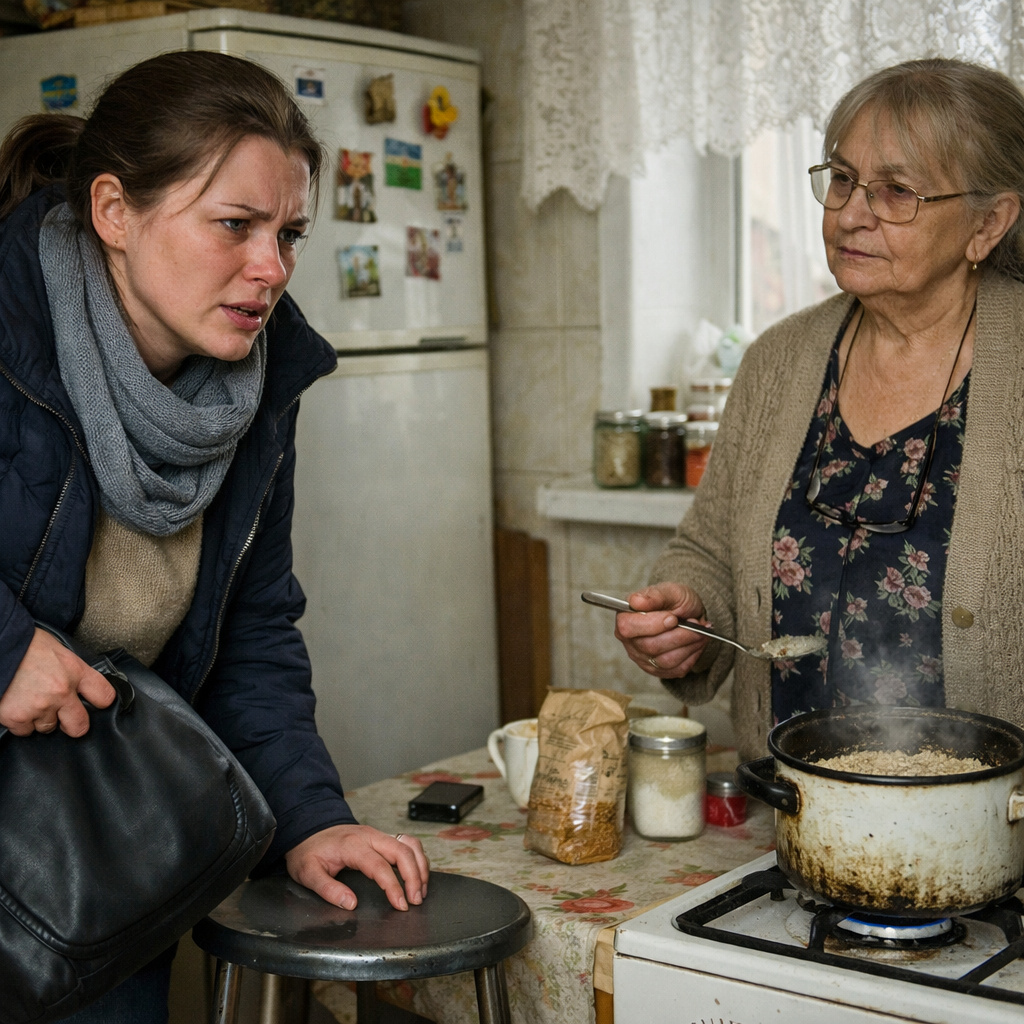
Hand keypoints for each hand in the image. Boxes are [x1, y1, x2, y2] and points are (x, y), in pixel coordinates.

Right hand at [0, 627, 114, 736]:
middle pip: (80, 725)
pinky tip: (17, 706)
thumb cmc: (26, 645)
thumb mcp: (59, 651)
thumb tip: (78, 684)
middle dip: (73, 724)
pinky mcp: (17, 717)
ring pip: (48, 728)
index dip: (100, 702)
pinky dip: (20, 722)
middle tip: (64, 717)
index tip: (95, 705)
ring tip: (31, 701)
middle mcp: (62, 691)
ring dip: (41, 719)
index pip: (104, 696)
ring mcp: (40, 707)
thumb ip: (71, 670)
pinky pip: (25, 731)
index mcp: (75, 671)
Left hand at [285, 824, 429, 910]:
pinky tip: (418, 874)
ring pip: (409, 844)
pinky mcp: (382, 836)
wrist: (309, 829)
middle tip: (416, 901)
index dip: (393, 886)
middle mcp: (369, 836)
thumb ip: (328, 889)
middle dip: (415, 876)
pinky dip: (417, 857)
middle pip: (402, 851)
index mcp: (352, 845)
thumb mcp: (307, 873)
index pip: (380, 866)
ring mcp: (378, 834)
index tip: (401, 904)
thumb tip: (351, 903)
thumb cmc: (309, 851)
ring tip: (420, 890)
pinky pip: (407, 842)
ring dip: (420, 866)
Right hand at [614, 582, 711, 677]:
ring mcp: (641, 657)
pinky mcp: (656, 669)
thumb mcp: (671, 591)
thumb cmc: (676, 601)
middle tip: (696, 625)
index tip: (673, 618)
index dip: (652, 625)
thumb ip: (655, 595)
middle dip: (679, 636)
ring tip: (699, 633)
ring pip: (665, 661)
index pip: (628, 628)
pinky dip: (691, 656)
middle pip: (650, 646)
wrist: (688, 614)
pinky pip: (675, 670)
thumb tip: (636, 601)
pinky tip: (695, 644)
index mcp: (626, 617)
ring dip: (688, 646)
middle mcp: (629, 640)